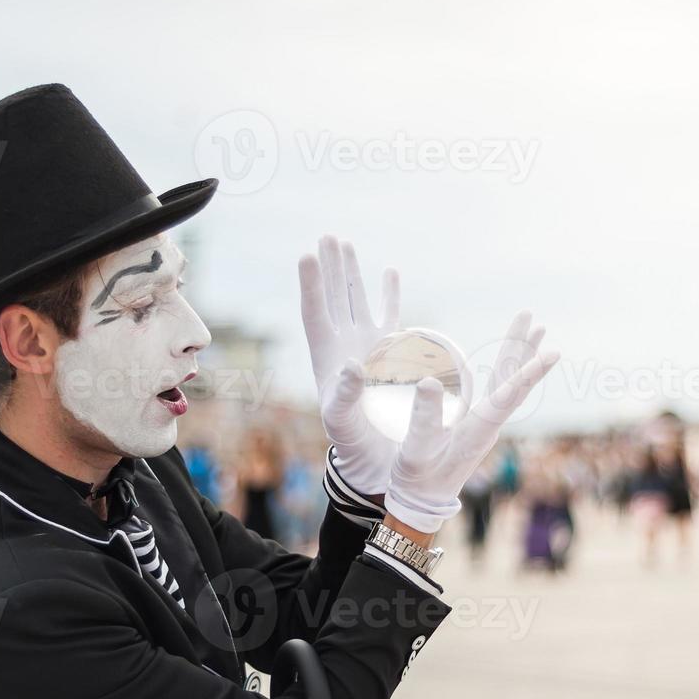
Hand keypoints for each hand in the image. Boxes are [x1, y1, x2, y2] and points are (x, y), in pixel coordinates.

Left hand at [299, 235, 399, 494]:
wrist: (376, 462)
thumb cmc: (354, 445)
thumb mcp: (342, 422)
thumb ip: (344, 395)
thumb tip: (352, 363)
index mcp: (328, 359)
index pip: (316, 314)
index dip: (312, 286)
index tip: (307, 256)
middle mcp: (345, 347)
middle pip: (334, 299)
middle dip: (330, 268)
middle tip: (326, 237)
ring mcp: (367, 348)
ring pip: (357, 301)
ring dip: (351, 274)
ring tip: (344, 243)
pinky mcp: (391, 356)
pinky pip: (390, 317)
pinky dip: (389, 295)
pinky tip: (390, 272)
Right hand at [384, 310, 557, 533]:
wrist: (420, 503)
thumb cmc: (417, 479)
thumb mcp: (415, 449)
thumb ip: (423, 418)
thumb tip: (430, 380)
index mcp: (479, 429)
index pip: (509, 394)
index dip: (530, 372)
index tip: (552, 352)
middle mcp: (489, 424)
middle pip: (512, 380)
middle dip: (523, 348)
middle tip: (534, 318)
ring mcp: (484, 424)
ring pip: (507, 382)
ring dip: (519, 355)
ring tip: (535, 329)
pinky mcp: (476, 425)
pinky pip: (497, 389)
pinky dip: (507, 370)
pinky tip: (509, 361)